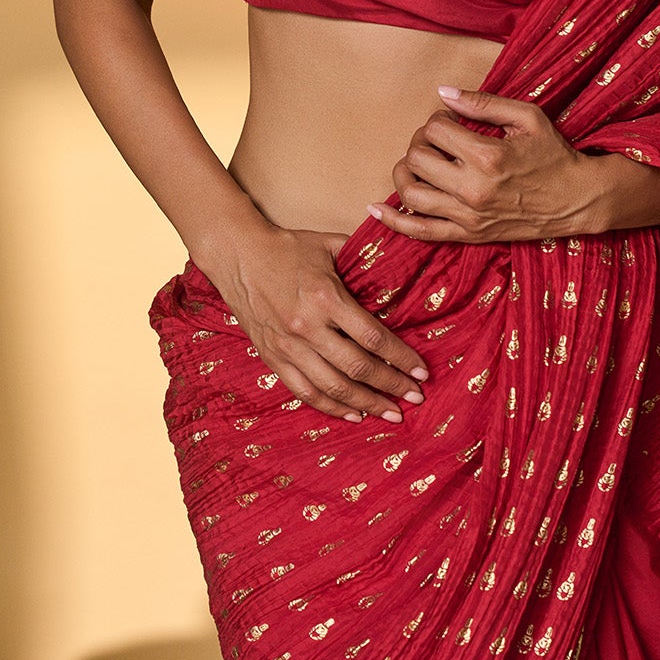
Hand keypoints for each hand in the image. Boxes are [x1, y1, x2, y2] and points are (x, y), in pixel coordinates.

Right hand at [195, 225, 429, 425]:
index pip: (372, 337)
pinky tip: (354, 415)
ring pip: (334, 387)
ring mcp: (288, 347)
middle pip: (358, 368)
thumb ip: (362, 257)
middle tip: (416, 396)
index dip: (401, 358)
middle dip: (392, 386)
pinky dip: (331, 408)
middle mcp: (307, 327)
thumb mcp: (328, 245)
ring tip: (392, 413)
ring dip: (367, 404)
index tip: (421, 371)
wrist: (238, 255)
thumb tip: (399, 260)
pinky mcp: (273, 358)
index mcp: (326, 298)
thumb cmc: (288, 248)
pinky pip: (305, 392)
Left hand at [366, 86, 601, 242]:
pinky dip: (393, 220)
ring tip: (417, 162)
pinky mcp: (468, 235)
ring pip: (410, 193)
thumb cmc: (554, 155)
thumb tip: (442, 93)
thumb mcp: (527, 117)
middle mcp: (473, 189)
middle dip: (420, 141)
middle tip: (436, 139)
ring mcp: (468, 216)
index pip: (435, 130)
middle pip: (417, 158)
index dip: (438, 119)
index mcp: (487, 157)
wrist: (577, 200)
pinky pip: (420, 231)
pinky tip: (376, 207)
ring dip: (403, 171)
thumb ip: (482, 102)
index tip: (452, 121)